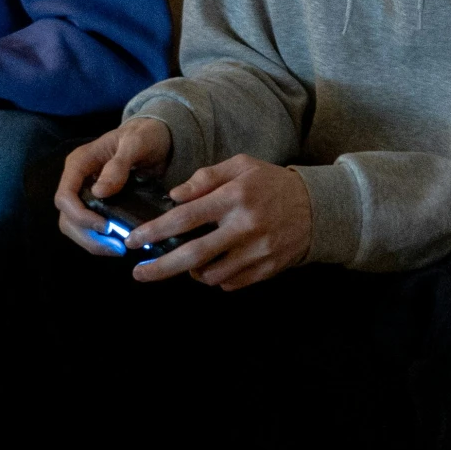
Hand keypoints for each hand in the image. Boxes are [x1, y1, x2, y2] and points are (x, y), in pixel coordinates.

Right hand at [56, 118, 173, 256]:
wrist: (158, 137)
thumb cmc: (145, 136)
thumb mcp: (137, 143)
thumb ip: (119, 165)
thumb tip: (99, 192)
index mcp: (79, 163)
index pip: (64, 197)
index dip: (80, 216)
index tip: (106, 227)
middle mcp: (77, 180)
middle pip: (67, 217)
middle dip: (87, 236)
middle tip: (116, 247)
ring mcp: (85, 194)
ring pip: (75, 227)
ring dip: (93, 242)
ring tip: (119, 249)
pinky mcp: (97, 205)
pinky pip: (90, 228)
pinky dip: (101, 240)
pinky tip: (119, 245)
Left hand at [127, 155, 312, 292]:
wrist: (317, 208)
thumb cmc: (271, 183)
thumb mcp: (240, 166)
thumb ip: (205, 177)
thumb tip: (174, 197)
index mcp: (234, 197)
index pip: (185, 218)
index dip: (155, 231)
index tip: (133, 240)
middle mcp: (245, 227)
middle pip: (193, 255)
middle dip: (160, 267)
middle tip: (138, 273)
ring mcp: (257, 252)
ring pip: (210, 275)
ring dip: (192, 271)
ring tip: (189, 259)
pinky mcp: (266, 270)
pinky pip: (230, 284)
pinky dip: (216, 277)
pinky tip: (216, 263)